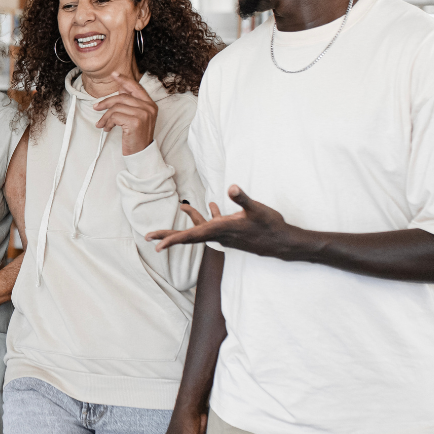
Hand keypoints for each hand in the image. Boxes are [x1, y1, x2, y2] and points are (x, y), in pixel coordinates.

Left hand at [93, 70, 158, 155]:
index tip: (114, 74)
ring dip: (105, 116)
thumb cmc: (137, 136)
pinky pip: (115, 116)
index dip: (124, 80)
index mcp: (150, 104)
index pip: (136, 87)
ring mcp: (143, 114)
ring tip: (102, 124)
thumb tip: (120, 87)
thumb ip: (130, 103)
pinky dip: (107, 122)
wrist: (141, 153)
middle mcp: (149, 107)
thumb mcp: (136, 117)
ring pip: (116, 107)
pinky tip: (107, 129)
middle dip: (106, 102)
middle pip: (122, 97)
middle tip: (96, 107)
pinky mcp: (135, 122)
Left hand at [146, 185, 296, 258]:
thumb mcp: (258, 209)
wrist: (284, 243)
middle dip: (169, 236)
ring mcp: (225, 236)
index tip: (156, 245)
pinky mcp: (232, 233)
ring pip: (201, 230)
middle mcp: (219, 235)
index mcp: (221, 230)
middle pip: (189, 237)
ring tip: (181, 208)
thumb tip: (231, 188)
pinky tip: (211, 205)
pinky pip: (214, 225)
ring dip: (191, 220)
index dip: (172, 240)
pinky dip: (209, 217)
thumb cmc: (271, 226)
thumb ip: (243, 198)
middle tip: (149, 237)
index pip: (191, 236)